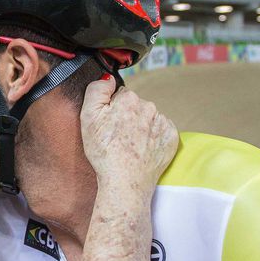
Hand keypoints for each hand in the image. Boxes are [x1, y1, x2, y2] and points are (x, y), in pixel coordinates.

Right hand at [80, 75, 177, 192]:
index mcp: (129, 99)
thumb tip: (107, 78)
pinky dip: (153, 138)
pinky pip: (161, 131)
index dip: (112, 110)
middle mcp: (149, 107)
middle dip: (128, 117)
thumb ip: (96, 90)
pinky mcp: (171, 138)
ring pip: (149, 118)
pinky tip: (142, 149)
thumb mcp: (88, 117)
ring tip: (130, 146)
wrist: (125, 182)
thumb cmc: (104, 152)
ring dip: (141, 128)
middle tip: (118, 138)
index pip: (120, 96)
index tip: (108, 125)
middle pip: (136, 106)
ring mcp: (162, 122)